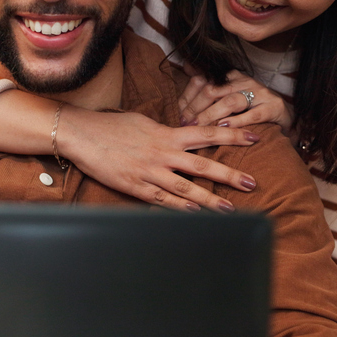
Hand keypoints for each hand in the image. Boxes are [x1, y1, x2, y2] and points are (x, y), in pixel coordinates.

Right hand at [59, 108, 261, 211]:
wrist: (81, 134)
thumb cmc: (112, 126)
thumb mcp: (145, 122)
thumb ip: (166, 132)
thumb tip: (182, 136)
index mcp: (166, 134)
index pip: (206, 133)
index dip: (232, 135)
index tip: (254, 137)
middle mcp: (162, 153)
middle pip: (202, 165)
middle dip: (228, 175)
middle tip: (251, 183)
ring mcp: (149, 172)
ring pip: (185, 189)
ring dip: (208, 200)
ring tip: (229, 209)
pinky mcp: (135, 187)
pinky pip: (162, 200)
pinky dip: (179, 208)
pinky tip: (195, 215)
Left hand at [179, 68, 292, 134]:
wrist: (284, 119)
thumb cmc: (251, 110)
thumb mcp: (229, 96)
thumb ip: (209, 85)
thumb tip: (187, 65)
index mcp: (231, 76)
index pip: (203, 80)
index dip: (188, 97)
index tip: (177, 113)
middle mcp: (245, 81)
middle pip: (213, 90)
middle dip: (195, 108)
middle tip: (185, 123)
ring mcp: (260, 93)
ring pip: (231, 101)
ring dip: (211, 115)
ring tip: (199, 127)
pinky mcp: (273, 107)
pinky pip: (253, 114)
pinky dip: (237, 121)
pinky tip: (224, 128)